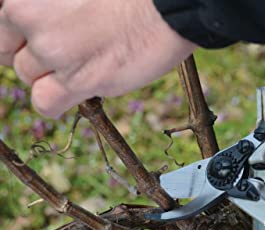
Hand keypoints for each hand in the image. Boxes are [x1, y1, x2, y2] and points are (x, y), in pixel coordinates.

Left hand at [0, 0, 196, 116]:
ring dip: (52, 76)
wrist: (165, 8)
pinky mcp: (75, 79)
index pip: (1, 23)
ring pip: (28, 77)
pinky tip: (77, 91)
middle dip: (33, 56)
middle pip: (8, 52)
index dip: (19, 35)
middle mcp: (27, 15)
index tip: (39, 39)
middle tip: (66, 51)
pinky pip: (44, 103)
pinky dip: (56, 103)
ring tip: (86, 63)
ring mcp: (50, 48)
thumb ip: (44, 7)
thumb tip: (33, 34)